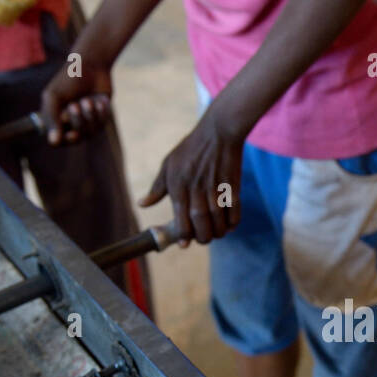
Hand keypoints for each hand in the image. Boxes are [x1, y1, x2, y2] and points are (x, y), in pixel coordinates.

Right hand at [39, 58, 113, 145]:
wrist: (91, 66)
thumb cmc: (68, 80)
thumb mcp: (54, 96)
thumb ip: (51, 117)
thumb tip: (54, 142)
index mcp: (55, 120)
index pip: (57, 142)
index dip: (63, 139)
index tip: (70, 133)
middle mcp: (70, 124)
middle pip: (75, 139)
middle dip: (77, 122)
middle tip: (75, 105)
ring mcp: (87, 123)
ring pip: (90, 133)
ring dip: (90, 116)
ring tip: (88, 100)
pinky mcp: (101, 118)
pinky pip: (102, 124)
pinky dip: (101, 112)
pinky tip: (100, 100)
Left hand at [139, 112, 243, 246]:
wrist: (218, 132)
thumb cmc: (191, 148)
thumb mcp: (168, 164)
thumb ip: (157, 187)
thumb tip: (142, 204)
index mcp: (178, 185)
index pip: (180, 219)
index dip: (183, 236)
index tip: (184, 243)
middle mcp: (196, 189)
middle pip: (200, 224)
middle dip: (202, 237)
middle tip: (203, 239)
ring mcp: (215, 188)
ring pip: (218, 221)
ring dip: (218, 232)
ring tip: (216, 233)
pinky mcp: (232, 187)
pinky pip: (234, 212)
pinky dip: (232, 223)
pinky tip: (228, 224)